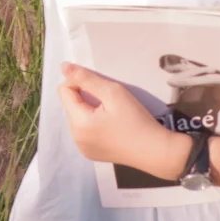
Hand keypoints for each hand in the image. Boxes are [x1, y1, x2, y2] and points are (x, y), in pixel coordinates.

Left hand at [57, 62, 188, 178]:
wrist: (155, 151)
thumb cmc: (136, 120)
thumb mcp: (113, 93)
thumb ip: (86, 78)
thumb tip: (64, 67)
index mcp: (78, 124)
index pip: (64, 91)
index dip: (80, 82)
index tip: (101, 87)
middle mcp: (75, 138)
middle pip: (70, 105)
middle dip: (85, 97)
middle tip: (110, 101)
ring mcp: (82, 148)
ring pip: (77, 117)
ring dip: (89, 110)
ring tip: (111, 114)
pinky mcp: (91, 154)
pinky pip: (84, 131)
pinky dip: (93, 124)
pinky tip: (111, 127)